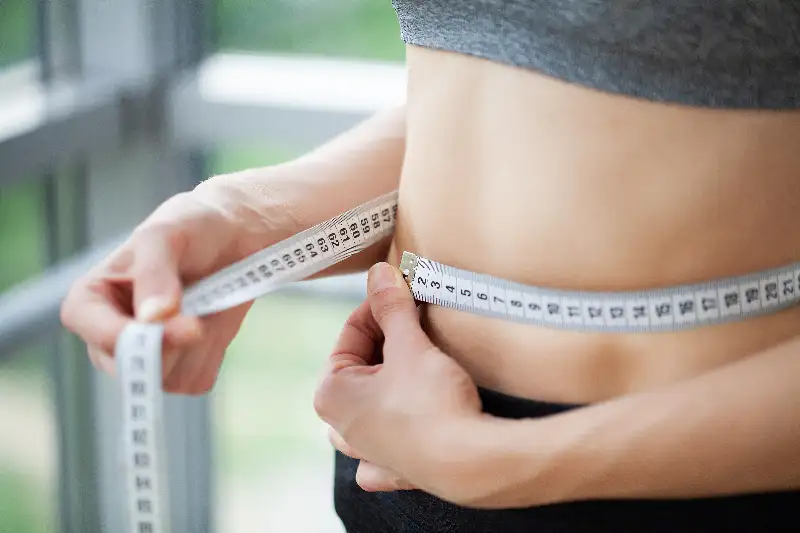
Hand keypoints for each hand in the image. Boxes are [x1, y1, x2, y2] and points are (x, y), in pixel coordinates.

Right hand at [60, 173, 296, 393]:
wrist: (234, 235)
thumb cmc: (190, 227)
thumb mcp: (165, 237)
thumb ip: (154, 274)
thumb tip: (152, 319)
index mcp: (91, 301)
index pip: (98, 337)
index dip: (135, 340)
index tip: (180, 327)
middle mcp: (112, 335)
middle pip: (133, 369)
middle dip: (171, 347)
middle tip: (199, 322)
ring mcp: (148, 354)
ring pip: (168, 379)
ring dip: (197, 347)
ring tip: (204, 304)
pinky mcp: (183, 365)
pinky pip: (197, 381)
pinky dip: (214, 353)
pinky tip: (215, 321)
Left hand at [314, 262, 484, 499]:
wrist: (470, 462)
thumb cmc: (431, 404)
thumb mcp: (410, 346)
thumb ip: (392, 308)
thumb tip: (378, 273)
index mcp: (331, 394)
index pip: (351, 333)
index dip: (379, 306)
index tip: (404, 291)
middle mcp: (342, 426)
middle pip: (358, 366)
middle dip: (386, 341)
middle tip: (415, 319)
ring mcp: (369, 453)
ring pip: (365, 408)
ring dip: (385, 383)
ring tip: (412, 364)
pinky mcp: (399, 469)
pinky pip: (385, 449)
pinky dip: (391, 434)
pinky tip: (403, 426)